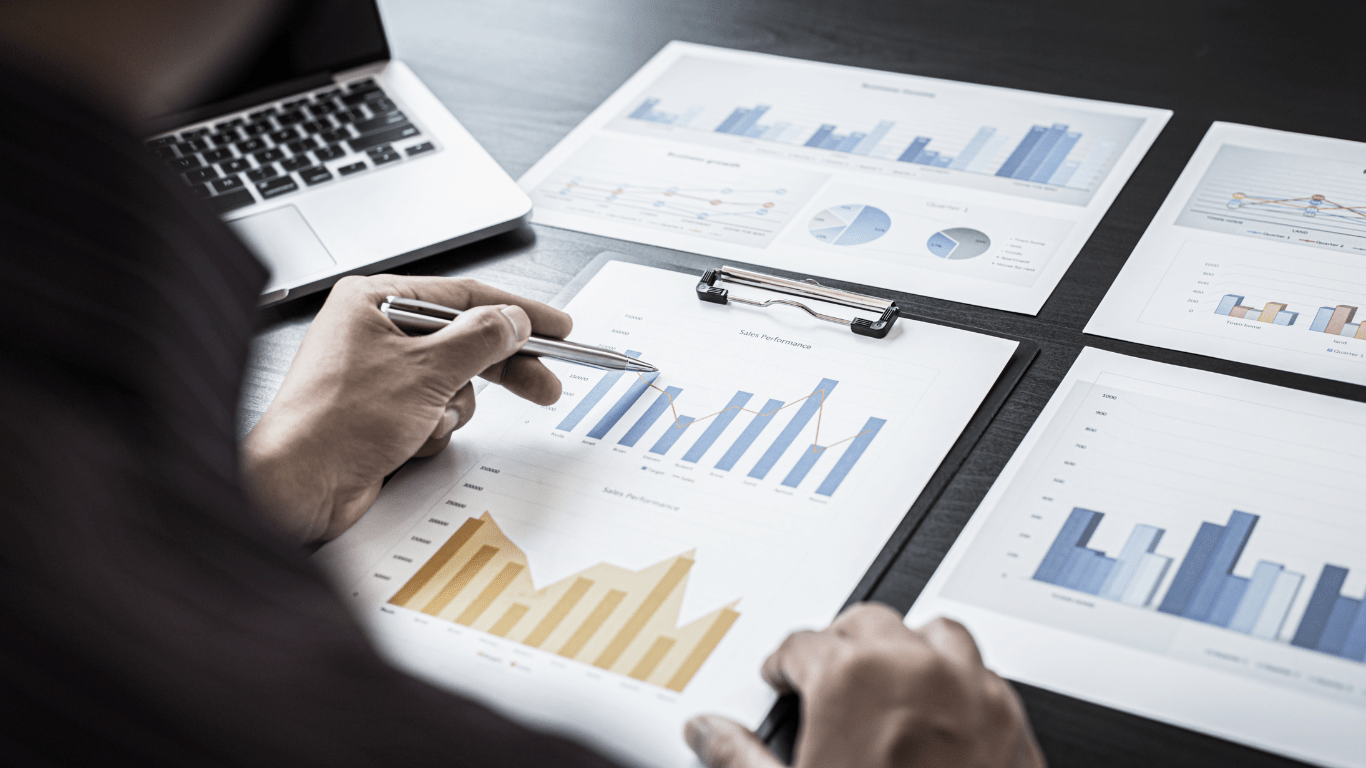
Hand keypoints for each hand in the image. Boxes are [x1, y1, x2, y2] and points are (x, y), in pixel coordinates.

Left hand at [241, 275, 570, 543]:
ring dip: (451, 408)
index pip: (464, 295)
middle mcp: (373, 331)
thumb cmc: (335, 421)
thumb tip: (513, 320)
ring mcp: (377, 375)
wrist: (296, 487)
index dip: (516, 312)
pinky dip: (432, 430)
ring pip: (453, 384)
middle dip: (500, 368)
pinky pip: (434, 414)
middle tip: (545, 382)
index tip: (556, 328)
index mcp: (374, 301)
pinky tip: (408, 440)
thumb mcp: (427, 370)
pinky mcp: (381, 414)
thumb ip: (481, 339)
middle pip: (463, 341)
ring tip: (426, 421)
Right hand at [685, 604, 1044, 767]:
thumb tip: (706, 732)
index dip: (783, 665)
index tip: (781, 677)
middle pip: (866, 622)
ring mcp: (967, 687)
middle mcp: (912, 667)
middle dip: (841, 643)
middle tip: (826, 675)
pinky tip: (943, 709)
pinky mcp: (1010, 717)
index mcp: (850, 679)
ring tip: (890, 678)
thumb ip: (739, 757)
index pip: (801, 644)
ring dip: (908, 649)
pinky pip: (982, 672)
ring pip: (933, 634)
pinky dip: (958, 681)